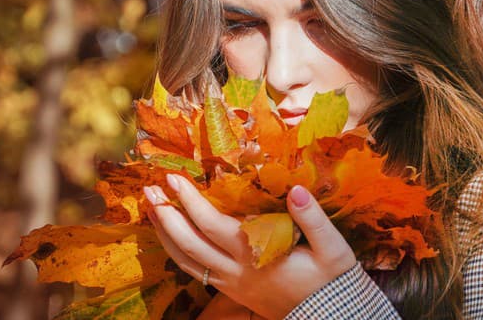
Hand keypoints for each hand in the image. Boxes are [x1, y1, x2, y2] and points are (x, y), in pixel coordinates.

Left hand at [144, 174, 356, 319]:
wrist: (330, 316)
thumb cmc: (331, 279)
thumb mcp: (333, 249)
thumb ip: (313, 219)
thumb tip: (295, 190)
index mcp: (255, 255)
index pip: (211, 225)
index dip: (189, 200)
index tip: (174, 177)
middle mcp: (235, 271)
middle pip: (188, 243)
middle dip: (166, 214)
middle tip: (150, 189)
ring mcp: (230, 283)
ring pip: (185, 260)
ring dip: (165, 234)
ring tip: (151, 209)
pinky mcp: (230, 290)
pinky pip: (194, 272)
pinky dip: (176, 252)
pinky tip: (170, 236)